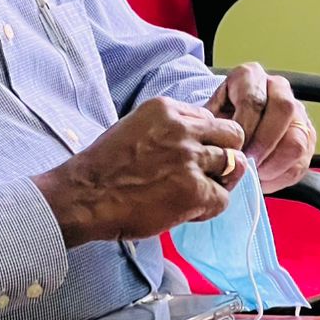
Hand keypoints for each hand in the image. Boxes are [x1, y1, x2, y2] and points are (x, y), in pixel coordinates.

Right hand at [31, 97, 249, 246]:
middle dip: (225, 153)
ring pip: (234, 164)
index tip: (191, 155)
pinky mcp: (194, 190)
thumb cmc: (104, 167)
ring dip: (218, 181)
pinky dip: (209, 207)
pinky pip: (223, 198)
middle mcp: (182, 128)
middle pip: (232, 134)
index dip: (205, 139)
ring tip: (195, 193)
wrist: (86, 196)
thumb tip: (195, 142)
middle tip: (209, 172)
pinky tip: (188, 211)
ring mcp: (190, 158)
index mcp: (165, 109)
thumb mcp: (134, 127)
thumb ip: (167, 129)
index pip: (209, 117)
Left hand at [206, 63, 314, 193]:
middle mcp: (278, 87)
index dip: (244, 129)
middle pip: (283, 109)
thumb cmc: (219, 119)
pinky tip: (263, 178)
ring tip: (254, 174)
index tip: (233, 150)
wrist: (232, 123)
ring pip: (297, 139)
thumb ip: (212, 127)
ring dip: (274, 163)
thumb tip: (218, 150)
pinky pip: (301, 161)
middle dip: (263, 143)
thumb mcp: (209, 115)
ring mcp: (297, 111)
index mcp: (250, 76)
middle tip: (246, 163)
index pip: (254, 99)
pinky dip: (281, 175)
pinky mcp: (307, 136)